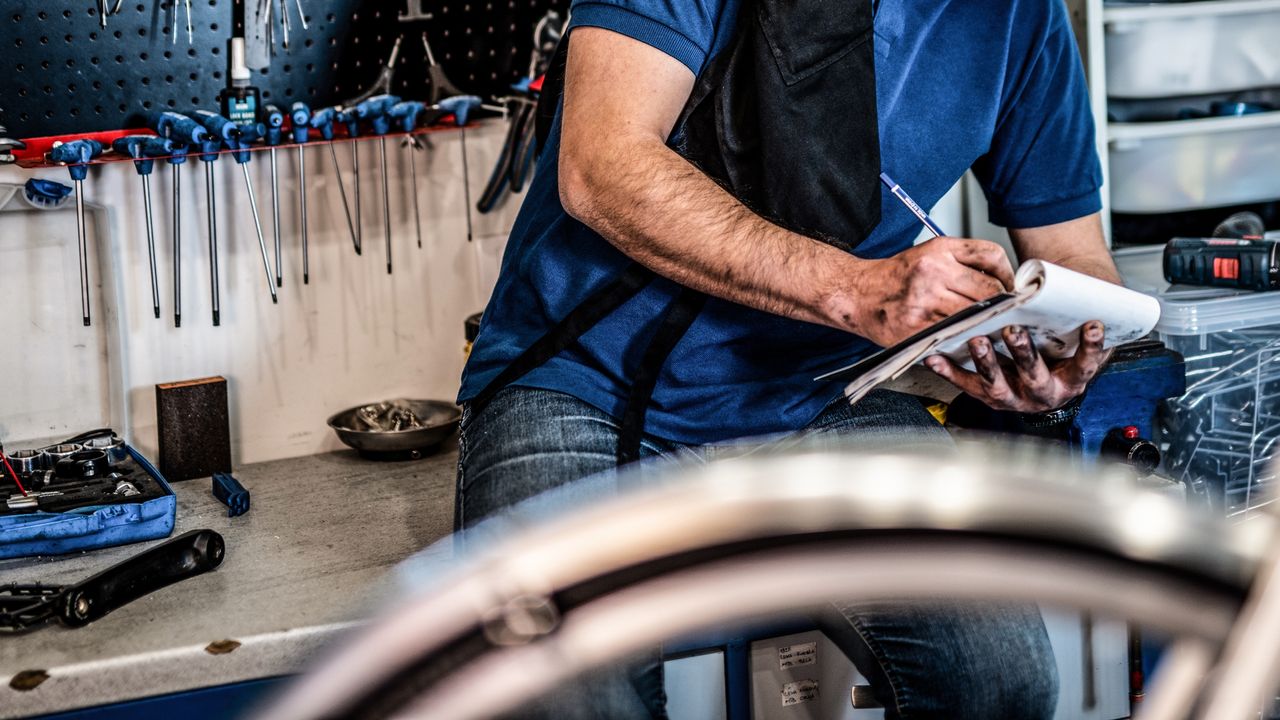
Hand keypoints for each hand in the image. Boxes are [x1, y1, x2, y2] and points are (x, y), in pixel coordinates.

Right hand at [847, 237, 1014, 346]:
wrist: (858, 294)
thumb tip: (1002, 282)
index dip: (1008, 275)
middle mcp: (933, 271)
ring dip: (984, 324)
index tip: (1009, 287)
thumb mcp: (928, 254)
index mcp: (939, 249)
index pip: (992, 256)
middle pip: (990, 291)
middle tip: (1002, 312)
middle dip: (1000, 304)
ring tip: (982, 325)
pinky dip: (963, 337)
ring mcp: (925, 301)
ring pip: (976, 316)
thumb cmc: (895, 277)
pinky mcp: (918, 327)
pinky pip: (955, 335)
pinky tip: (961, 335)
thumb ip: (962, 263)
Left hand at [924, 321, 1109, 411]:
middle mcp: (1043, 393)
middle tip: (1015, 332)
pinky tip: (935, 358)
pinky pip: (966, 386)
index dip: (1090, 347)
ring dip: (987, 363)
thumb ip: (1079, 321)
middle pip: (1036, 377)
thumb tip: (1086, 290)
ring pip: (999, 386)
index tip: (1092, 325)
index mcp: (1071, 380)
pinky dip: (949, 371)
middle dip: (1025, 354)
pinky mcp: (987, 396)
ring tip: (978, 342)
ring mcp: (1014, 398)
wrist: (1044, 375)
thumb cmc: (1059, 350)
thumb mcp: (1074, 338)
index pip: (1085, 365)